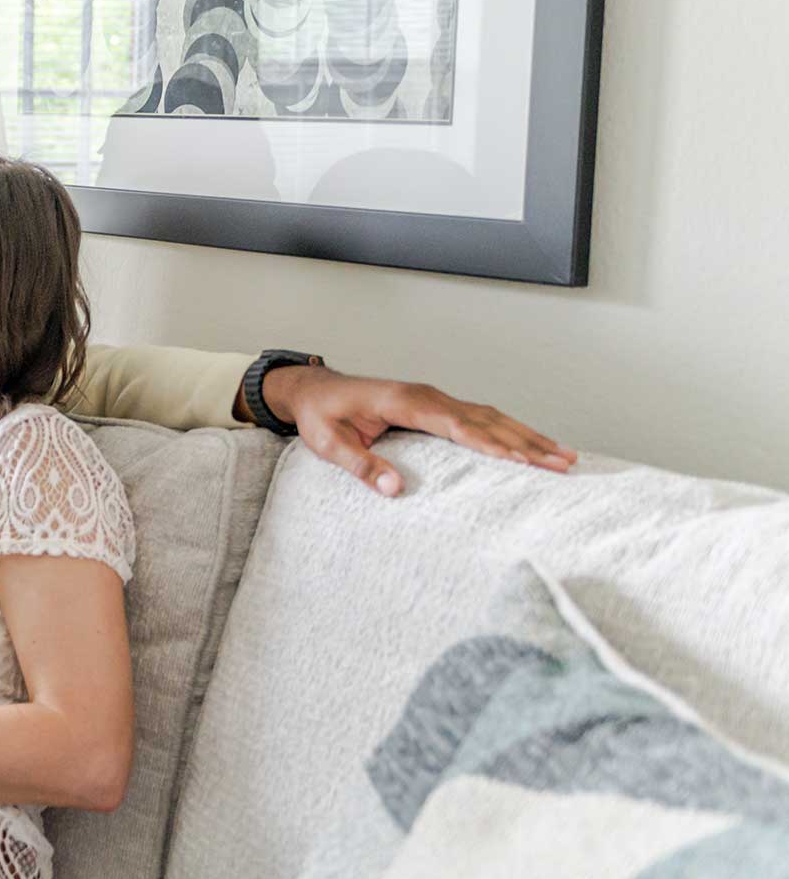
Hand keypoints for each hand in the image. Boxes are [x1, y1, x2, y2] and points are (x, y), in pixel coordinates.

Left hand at [268, 366, 577, 496]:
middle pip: (485, 420)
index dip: (490, 444)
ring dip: (528, 436)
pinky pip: (480, 417)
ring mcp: (434, 398)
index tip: (522, 462)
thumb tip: (393, 489)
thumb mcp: (328, 443)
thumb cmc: (320, 415)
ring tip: (566, 456)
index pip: (456, 424)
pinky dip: (510, 431)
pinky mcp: (436, 405)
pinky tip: (533, 445)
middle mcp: (426, 395)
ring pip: (490, 416)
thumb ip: (360, 465)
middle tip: (563, 465)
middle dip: (526, 443)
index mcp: (403, 400)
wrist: (313, 390)